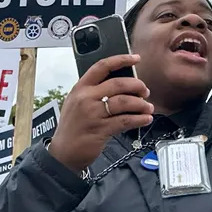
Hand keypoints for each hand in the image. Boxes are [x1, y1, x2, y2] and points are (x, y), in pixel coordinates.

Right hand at [49, 53, 153, 173]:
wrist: (63, 153)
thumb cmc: (73, 127)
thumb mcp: (77, 103)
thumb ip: (95, 92)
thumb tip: (123, 83)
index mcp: (80, 88)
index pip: (102, 67)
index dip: (121, 60)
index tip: (136, 58)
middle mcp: (85, 98)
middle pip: (118, 83)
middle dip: (137, 85)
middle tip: (145, 91)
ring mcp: (93, 114)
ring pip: (124, 102)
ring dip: (141, 104)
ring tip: (148, 107)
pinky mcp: (100, 129)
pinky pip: (125, 120)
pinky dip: (139, 119)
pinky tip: (145, 119)